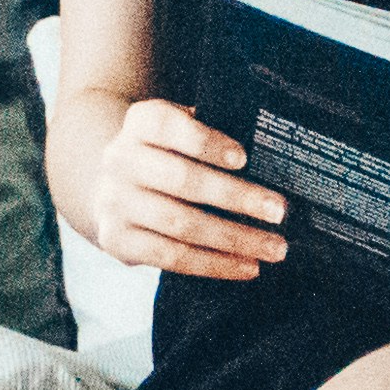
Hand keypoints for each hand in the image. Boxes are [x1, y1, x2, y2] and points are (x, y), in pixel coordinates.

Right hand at [89, 97, 288, 279]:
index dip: (205, 142)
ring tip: (274, 246)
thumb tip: (269, 157)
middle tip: (278, 211)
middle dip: (236, 197)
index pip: (167, 125)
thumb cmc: (165, 157)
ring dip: (235, 238)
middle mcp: (120, 160)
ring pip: (181, 224)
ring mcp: (114, 202)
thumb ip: (212, 134)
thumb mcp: (178, 134)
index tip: (243, 158)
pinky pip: (172, 257)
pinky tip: (247, 266)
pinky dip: (214, 264)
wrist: (111, 187)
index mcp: (140, 123)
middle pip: (182, 180)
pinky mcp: (117, 240)